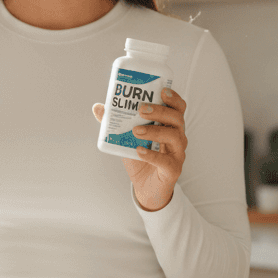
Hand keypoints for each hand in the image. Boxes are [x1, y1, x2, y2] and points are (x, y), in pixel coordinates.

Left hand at [92, 88, 186, 211]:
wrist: (146, 187)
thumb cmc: (141, 157)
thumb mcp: (127, 138)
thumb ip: (115, 123)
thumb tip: (98, 107)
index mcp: (170, 125)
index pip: (178, 107)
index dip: (173, 98)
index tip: (161, 91)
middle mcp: (178, 137)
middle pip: (177, 118)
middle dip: (160, 111)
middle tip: (141, 110)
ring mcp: (177, 154)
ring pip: (174, 137)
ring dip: (155, 131)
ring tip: (136, 130)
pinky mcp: (173, 170)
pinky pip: (166, 161)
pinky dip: (151, 155)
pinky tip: (139, 150)